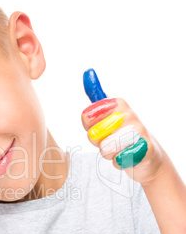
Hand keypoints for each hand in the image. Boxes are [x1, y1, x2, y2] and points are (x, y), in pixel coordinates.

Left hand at [80, 69, 164, 184]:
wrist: (147, 157)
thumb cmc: (121, 135)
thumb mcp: (107, 114)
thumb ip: (96, 98)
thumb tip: (88, 72)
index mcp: (118, 104)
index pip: (86, 116)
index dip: (89, 127)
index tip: (99, 126)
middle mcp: (129, 114)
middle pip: (94, 135)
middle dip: (98, 142)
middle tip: (110, 139)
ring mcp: (138, 132)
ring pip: (105, 149)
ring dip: (108, 154)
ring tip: (119, 149)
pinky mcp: (145, 150)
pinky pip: (118, 160)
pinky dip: (119, 162)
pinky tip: (127, 157)